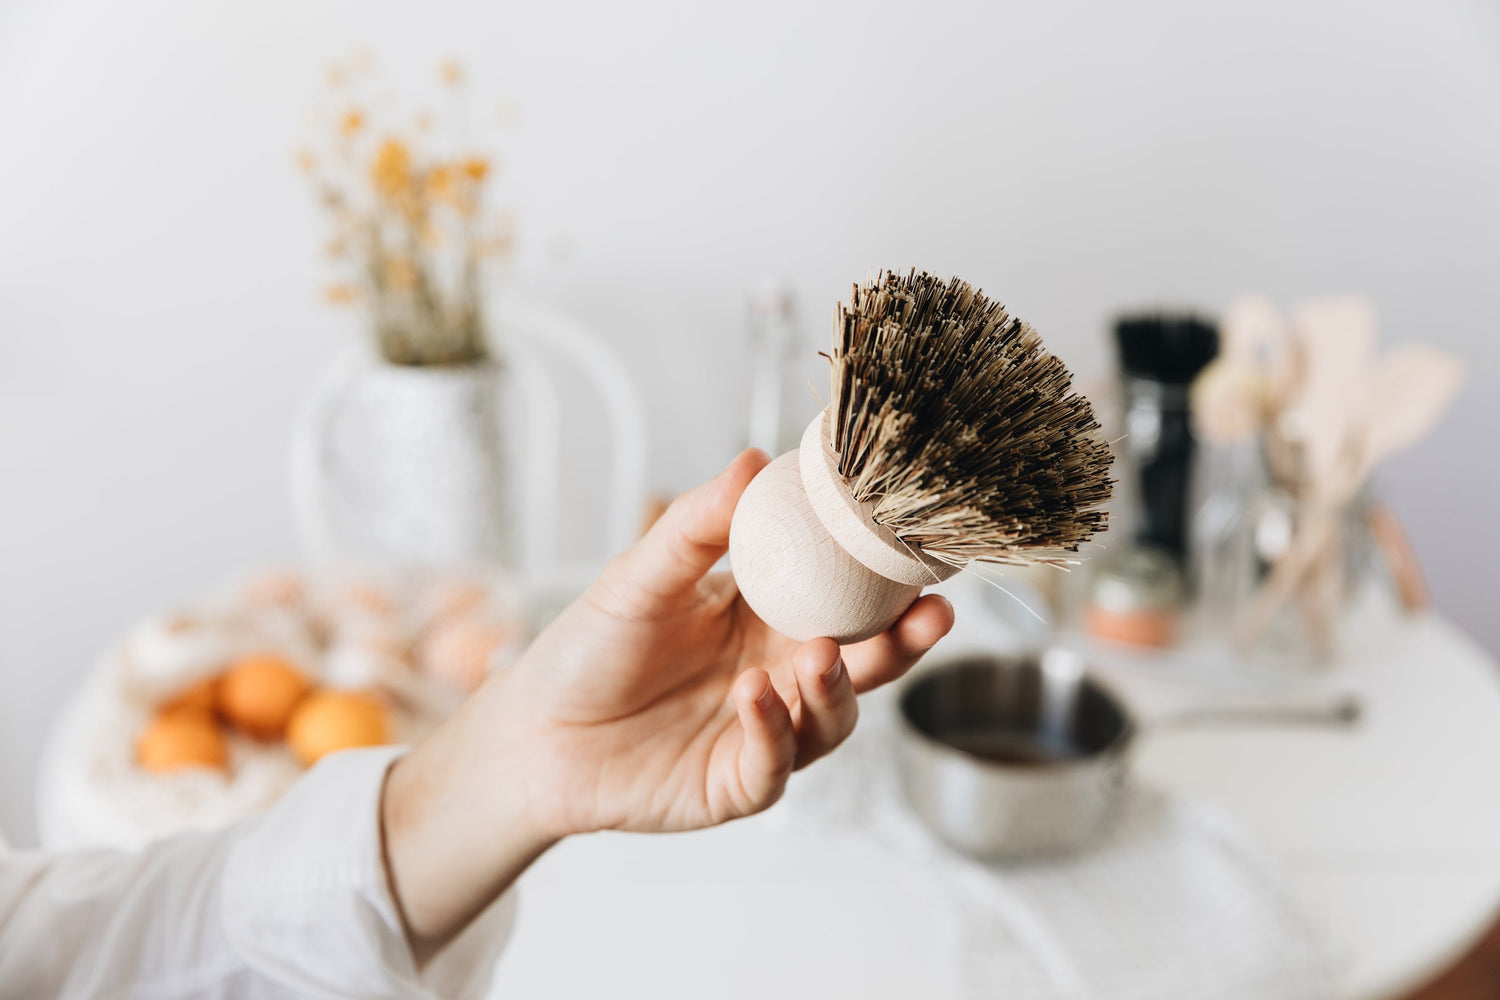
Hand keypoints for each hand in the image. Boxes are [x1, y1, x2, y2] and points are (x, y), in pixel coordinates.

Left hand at [381, 450, 954, 954]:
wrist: (530, 731)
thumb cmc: (588, 648)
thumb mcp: (642, 573)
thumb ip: (699, 524)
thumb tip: (753, 459)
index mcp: (765, 615)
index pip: (846, 595)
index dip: (891, 579)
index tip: (927, 551)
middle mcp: (778, 673)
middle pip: (864, 661)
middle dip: (904, 641)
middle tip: (930, 614)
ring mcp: (764, 732)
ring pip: (832, 718)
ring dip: (837, 687)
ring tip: (820, 654)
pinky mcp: (736, 784)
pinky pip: (772, 766)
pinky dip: (772, 733)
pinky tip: (754, 698)